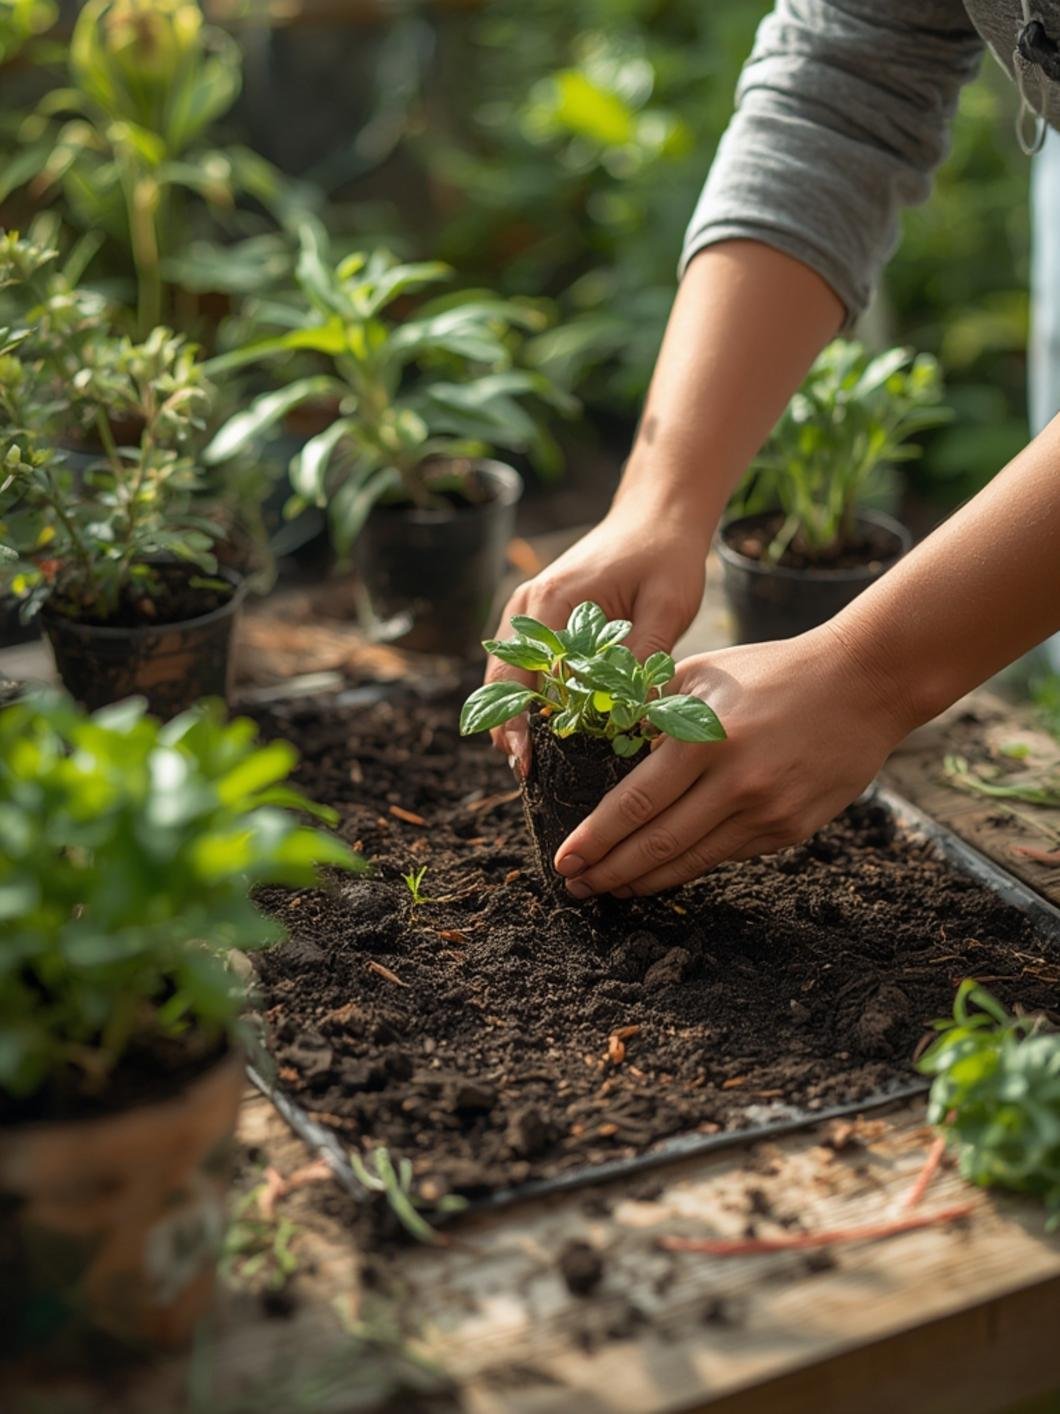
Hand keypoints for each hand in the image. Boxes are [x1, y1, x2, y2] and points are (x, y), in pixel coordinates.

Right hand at [486, 500, 708, 771]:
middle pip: (502, 678)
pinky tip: (542, 727)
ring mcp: (527, 607)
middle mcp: (528, 604)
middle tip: (524, 774)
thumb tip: (627, 717)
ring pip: (505, 673)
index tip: (528, 762)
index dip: (521, 723)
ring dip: (512, 714)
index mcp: (554, 601)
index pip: (523, 675)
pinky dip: (524, 694)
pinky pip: (520, 662)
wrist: (656, 513)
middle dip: (507, 727)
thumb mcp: (668, 607)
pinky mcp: (538, 614)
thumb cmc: (666, 556)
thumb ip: (644, 658)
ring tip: (527, 761)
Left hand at [553, 622, 914, 896]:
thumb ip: (652, 710)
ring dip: (644, 880)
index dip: (596, 838)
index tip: (564, 859)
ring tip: (611, 888)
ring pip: (691, 861)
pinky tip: (661, 871)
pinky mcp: (791, 829)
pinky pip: (727, 855)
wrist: (864, 684)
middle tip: (575, 885)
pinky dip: (688, 867)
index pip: (636, 802)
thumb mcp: (702, 673)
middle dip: (609, 872)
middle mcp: (736, 782)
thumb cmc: (772, 672)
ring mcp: (767, 811)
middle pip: (657, 843)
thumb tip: (603, 750)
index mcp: (705, 737)